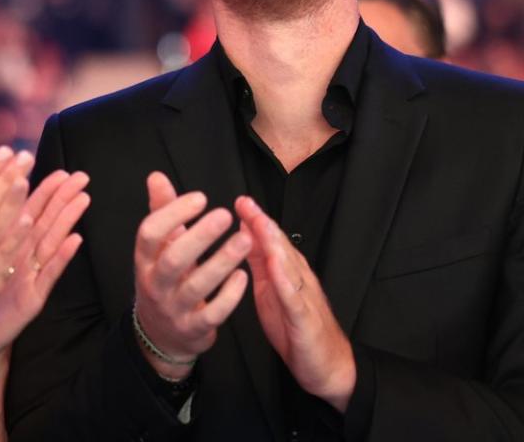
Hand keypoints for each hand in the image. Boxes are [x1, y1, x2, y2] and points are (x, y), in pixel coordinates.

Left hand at [0, 169, 89, 365]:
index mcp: (11, 243)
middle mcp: (25, 256)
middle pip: (47, 222)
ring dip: (69, 220)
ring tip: (83, 199)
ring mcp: (32, 276)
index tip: (60, 170)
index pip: (31, 211)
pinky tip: (75, 240)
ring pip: (52, 242)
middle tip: (81, 176)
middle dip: (64, 198)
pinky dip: (63, 257)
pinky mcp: (33, 297)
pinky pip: (49, 274)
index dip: (45, 190)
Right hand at [133, 172, 251, 378]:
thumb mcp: (158, 248)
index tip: (200, 197)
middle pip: (173, 260)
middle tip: (225, 214)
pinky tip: (244, 275)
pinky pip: (213, 313)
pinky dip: (229, 295)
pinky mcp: (194, 328)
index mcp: (144, 260)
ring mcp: (173, 309)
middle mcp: (155, 284)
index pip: (149, 233)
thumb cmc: (164, 279)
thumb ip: (161, 211)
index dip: (172, 214)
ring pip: (196, 286)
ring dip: (222, 262)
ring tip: (245, 240)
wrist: (162, 334)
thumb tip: (156, 176)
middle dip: (200, 236)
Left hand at [235, 196, 355, 410]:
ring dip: (273, 243)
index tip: (240, 201)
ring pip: (289, 265)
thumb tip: (244, 235)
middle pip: (280, 246)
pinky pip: (294, 297)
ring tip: (259, 223)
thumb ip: (260, 264)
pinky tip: (275, 266)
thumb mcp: (269, 290)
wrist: (327, 366)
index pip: (271, 241)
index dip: (257, 220)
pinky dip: (285, 280)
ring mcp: (303, 296)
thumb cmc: (295, 328)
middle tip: (246, 203)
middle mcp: (298, 279)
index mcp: (287, 272)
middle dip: (262, 223)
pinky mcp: (305, 318)